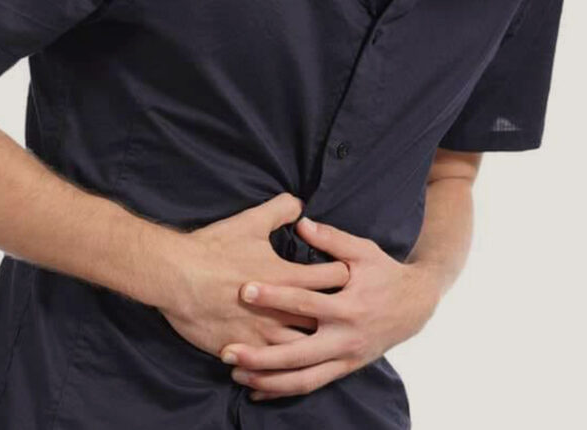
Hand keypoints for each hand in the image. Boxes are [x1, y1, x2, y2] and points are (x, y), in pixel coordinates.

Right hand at [158, 193, 348, 356]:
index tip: (341, 273)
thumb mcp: (249, 222)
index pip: (336, 277)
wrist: (175, 275)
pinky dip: (282, 366)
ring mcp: (264, 333)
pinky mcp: (245, 349)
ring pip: (304, 348)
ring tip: (315, 342)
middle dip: (334, 314)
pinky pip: (272, 366)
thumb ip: (279, 210)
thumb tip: (298, 203)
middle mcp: (282, 309)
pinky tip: (286, 364)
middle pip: (326, 317)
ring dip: (310, 344)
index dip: (342, 274)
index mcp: (288, 277)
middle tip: (338, 311)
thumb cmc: (213, 248)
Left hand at [220, 217, 442, 399]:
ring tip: (235, 374)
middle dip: (262, 356)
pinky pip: (311, 385)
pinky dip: (283, 390)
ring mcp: (345, 359)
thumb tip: (301, 221)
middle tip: (228, 352)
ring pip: (303, 379)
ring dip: (268, 380)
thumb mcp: (364, 252)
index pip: (305, 304)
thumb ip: (331, 239)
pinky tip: (257, 390)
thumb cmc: (385, 273)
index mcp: (349, 307)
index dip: (274, 297)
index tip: (244, 291)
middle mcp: (346, 338)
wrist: (417, 306)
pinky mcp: (345, 369)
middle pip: (298, 354)